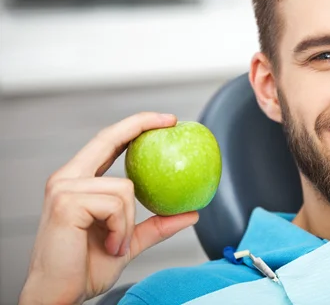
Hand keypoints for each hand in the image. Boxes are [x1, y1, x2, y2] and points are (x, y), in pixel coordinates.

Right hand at [19, 112, 199, 304]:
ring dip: (128, 223)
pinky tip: (110, 245)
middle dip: (142, 124)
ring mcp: (65, 188)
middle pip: (108, 138)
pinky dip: (121, 229)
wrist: (60, 295)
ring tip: (117, 244)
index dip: (135, 126)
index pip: (107, 142)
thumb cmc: (85, 267)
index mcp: (78, 182)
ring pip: (124, 189)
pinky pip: (117, 206)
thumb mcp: (129, 241)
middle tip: (172, 121)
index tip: (166, 120)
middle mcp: (67, 178)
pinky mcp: (67, 203)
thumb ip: (156, 225)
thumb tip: (190, 213)